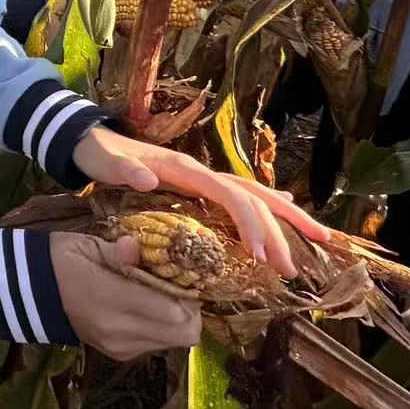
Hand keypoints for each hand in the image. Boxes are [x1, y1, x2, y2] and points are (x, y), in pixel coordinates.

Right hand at [51, 233, 201, 360]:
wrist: (29, 290)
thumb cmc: (61, 259)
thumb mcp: (90, 246)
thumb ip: (122, 252)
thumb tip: (139, 247)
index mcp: (111, 300)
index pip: (176, 312)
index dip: (190, 293)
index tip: (184, 273)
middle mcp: (120, 331)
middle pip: (184, 334)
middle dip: (190, 309)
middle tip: (177, 285)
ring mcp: (119, 347)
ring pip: (175, 341)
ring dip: (177, 319)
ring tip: (159, 294)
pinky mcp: (118, 354)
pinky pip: (156, 343)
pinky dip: (160, 326)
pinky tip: (143, 306)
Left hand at [71, 127, 331, 275]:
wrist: (91, 138)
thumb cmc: (97, 153)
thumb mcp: (102, 160)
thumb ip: (123, 168)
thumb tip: (145, 177)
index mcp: (184, 168)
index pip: (229, 195)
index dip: (248, 223)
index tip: (259, 256)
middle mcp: (201, 171)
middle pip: (253, 197)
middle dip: (278, 231)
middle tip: (294, 270)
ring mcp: (203, 178)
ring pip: (256, 196)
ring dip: (286, 220)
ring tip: (318, 242)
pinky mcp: (200, 187)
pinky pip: (243, 199)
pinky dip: (268, 210)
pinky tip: (286, 220)